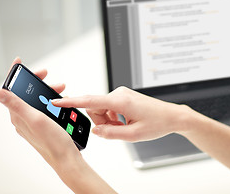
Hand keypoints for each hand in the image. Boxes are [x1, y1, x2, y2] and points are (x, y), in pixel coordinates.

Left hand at [0, 58, 116, 192]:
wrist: (66, 158)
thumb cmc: (52, 142)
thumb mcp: (34, 119)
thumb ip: (17, 105)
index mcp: (18, 115)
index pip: (11, 91)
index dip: (15, 75)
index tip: (19, 62)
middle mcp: (23, 118)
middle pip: (25, 93)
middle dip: (37, 82)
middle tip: (47, 75)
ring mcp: (33, 121)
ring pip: (37, 99)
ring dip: (47, 91)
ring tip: (61, 89)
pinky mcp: (43, 124)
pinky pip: (45, 107)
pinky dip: (52, 101)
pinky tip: (61, 102)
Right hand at [52, 86, 191, 141]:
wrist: (172, 116)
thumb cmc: (157, 123)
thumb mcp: (133, 135)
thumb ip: (110, 133)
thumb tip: (96, 130)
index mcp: (120, 101)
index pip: (90, 100)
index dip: (72, 102)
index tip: (57, 101)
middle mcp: (119, 93)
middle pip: (95, 107)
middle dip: (101, 121)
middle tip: (117, 130)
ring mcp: (121, 94)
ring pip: (102, 108)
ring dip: (108, 121)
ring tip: (125, 127)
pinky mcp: (124, 96)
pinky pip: (110, 107)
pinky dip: (113, 117)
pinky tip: (126, 122)